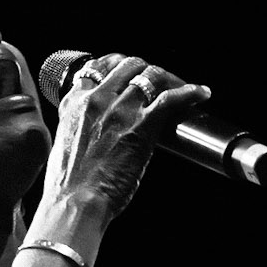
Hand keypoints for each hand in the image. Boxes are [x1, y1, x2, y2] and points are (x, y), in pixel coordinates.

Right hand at [42, 53, 209, 221]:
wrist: (75, 202)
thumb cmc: (70, 186)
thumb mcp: (66, 145)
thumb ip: (80, 129)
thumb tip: (97, 134)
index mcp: (74, 103)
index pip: (97, 68)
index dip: (117, 67)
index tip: (129, 75)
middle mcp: (96, 98)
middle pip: (127, 64)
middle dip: (146, 69)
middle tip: (159, 82)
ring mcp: (120, 109)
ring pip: (150, 75)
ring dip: (169, 78)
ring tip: (181, 87)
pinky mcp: (141, 124)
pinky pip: (171, 98)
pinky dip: (189, 92)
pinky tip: (200, 93)